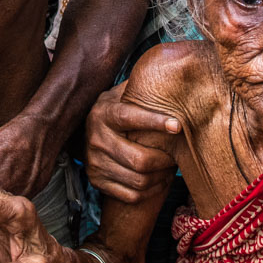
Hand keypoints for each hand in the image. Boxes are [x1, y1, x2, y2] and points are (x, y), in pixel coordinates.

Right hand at [83, 83, 179, 203]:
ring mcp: (93, 162)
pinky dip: (150, 191)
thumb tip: (171, 67)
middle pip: (139, 159)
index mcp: (104, 113)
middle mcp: (96, 138)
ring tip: (171, 167)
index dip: (154, 122)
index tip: (178, 125)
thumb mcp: (122, 94)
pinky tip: (158, 180)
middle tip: (178, 154)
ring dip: (161, 177)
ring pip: (138, 180)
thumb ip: (142, 87)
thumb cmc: (116, 110)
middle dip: (165, 160)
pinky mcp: (95, 180)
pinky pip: (131, 195)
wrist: (84, 132)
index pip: (130, 117)